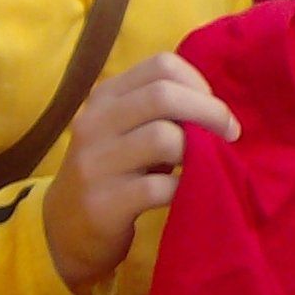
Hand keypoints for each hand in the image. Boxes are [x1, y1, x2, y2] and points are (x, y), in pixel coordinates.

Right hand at [41, 52, 240, 294]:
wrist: (63, 229)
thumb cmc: (113, 173)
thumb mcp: (127, 132)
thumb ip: (160, 112)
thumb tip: (218, 109)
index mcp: (105, 97)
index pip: (161, 65)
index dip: (198, 83)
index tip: (213, 109)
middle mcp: (95, 123)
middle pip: (164, 95)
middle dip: (210, 111)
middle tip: (230, 134)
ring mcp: (95, 163)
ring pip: (163, 137)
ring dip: (198, 150)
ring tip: (207, 165)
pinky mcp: (103, 204)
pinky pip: (159, 187)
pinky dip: (185, 188)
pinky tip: (189, 193)